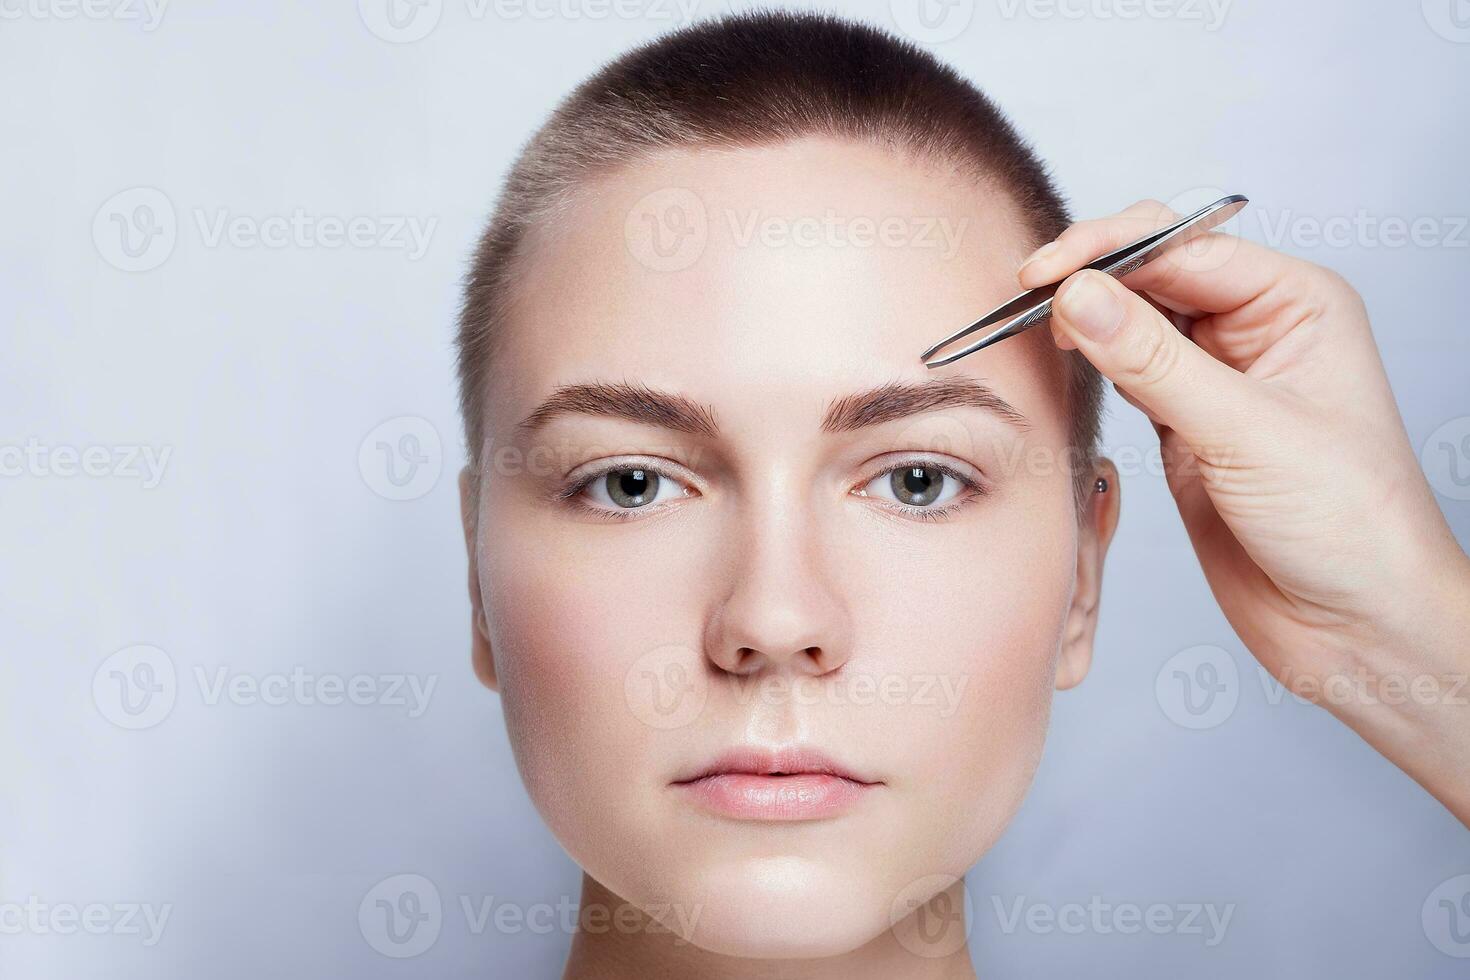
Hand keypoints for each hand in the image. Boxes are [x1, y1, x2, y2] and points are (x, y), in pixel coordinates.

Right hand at [1022, 199, 1469, 824]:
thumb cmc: (1352, 528)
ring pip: (1133, 320)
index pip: (1185, 248)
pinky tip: (1059, 360)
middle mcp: (1257, 329)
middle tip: (1026, 294)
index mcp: (1297, 303)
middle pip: (1154, 271)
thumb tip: (1080, 296)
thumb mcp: (1247, 433)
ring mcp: (1217, 378)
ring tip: (1030, 324)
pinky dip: (1088, 365)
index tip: (1045, 275)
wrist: (1355, 627)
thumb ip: (1155, 361)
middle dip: (1091, 274)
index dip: (1110, 252)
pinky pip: (1125, 373)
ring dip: (1084, 318)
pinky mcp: (1184, 426)